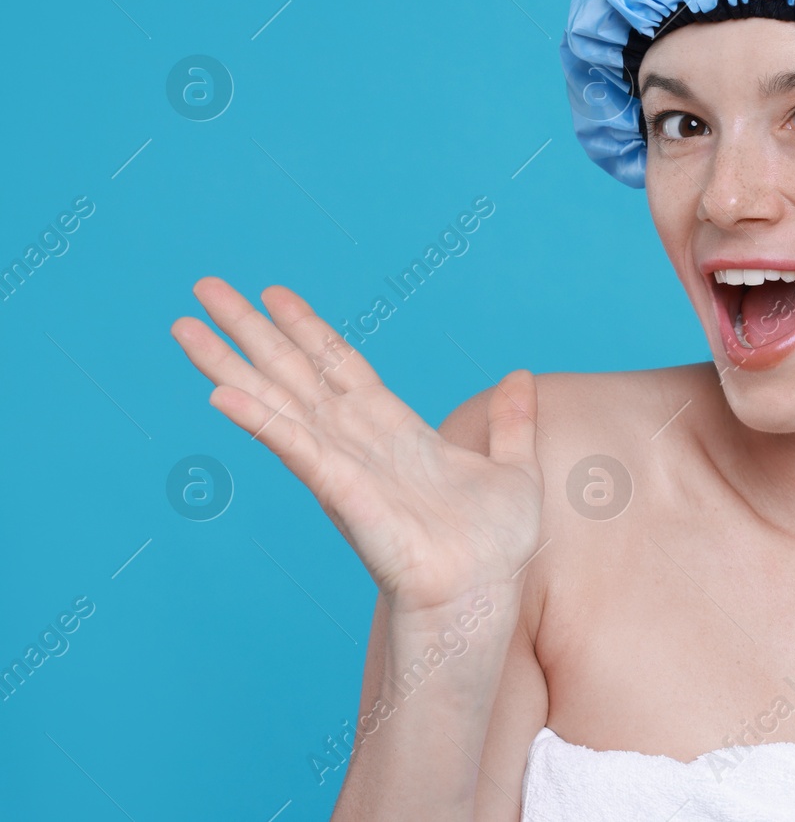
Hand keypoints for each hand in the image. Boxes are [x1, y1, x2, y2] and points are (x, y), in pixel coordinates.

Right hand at [171, 277, 543, 614]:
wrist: (484, 596)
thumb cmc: (495, 548)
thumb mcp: (515, 469)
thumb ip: (511, 422)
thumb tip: (521, 374)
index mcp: (396, 432)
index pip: (342, 367)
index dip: (308, 329)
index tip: (273, 294)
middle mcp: (359, 442)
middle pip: (294, 373)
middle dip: (249, 331)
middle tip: (205, 288)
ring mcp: (344, 465)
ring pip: (278, 402)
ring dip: (230, 364)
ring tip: (184, 326)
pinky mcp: (342, 493)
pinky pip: (296, 449)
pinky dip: (260, 421)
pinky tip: (221, 395)